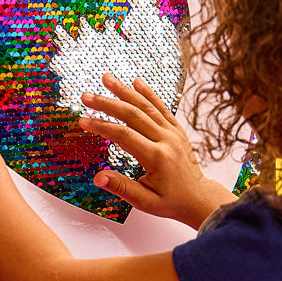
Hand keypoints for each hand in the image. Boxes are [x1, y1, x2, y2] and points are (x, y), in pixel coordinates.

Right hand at [78, 73, 235, 229]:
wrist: (198, 197)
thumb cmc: (171, 201)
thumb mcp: (145, 201)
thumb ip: (122, 188)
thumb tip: (98, 178)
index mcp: (157, 158)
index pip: (124, 136)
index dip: (102, 126)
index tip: (83, 120)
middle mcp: (166, 140)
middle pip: (133, 115)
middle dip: (107, 104)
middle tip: (87, 96)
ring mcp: (173, 133)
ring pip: (147, 107)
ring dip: (125, 91)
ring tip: (107, 78)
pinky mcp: (177, 130)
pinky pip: (162, 108)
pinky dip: (149, 94)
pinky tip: (137, 82)